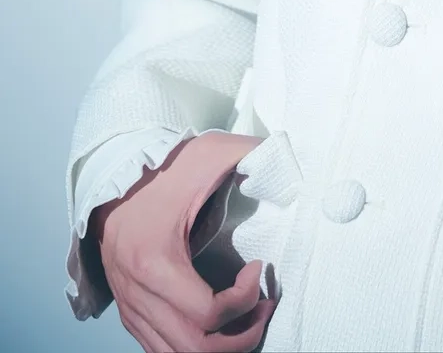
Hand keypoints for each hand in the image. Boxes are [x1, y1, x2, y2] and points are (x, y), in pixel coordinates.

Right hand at [93, 131, 274, 352]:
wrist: (110, 172)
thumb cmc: (163, 167)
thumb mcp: (210, 152)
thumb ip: (253, 154)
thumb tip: (289, 163)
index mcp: (156, 263)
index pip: (209, 314)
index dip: (245, 299)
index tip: (258, 267)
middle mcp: (138, 295)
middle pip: (196, 347)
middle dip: (241, 336)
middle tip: (263, 308)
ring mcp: (131, 307)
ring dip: (219, 346)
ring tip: (245, 319)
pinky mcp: (129, 310)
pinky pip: (160, 348)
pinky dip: (193, 345)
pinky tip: (216, 325)